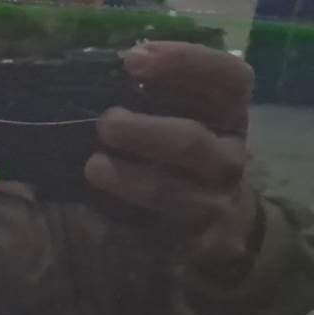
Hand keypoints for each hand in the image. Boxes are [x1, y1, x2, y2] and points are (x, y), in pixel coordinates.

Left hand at [86, 42, 259, 270]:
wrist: (222, 228)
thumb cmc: (186, 162)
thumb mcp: (185, 123)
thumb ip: (157, 102)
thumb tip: (99, 82)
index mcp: (229, 117)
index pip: (226, 81)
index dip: (185, 65)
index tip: (134, 60)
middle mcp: (229, 158)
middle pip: (192, 142)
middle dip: (144, 132)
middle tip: (106, 123)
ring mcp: (214, 205)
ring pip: (171, 194)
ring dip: (128, 180)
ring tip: (94, 166)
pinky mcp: (196, 245)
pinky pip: (157, 234)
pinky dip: (123, 219)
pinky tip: (97, 209)